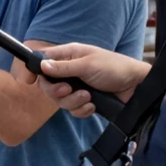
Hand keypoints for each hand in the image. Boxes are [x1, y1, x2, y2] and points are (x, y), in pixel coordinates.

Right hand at [11, 42, 148, 116]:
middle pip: (48, 85)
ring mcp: (77, 87)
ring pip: (60, 100)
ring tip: (87, 97)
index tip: (28, 81)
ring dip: (72, 101)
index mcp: (68, 56)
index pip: (42, 61)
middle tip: (68, 90)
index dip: (33, 71)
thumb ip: (63, 67)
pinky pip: (73, 109)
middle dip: (57, 91)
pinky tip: (93, 105)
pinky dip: (81, 109)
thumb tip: (41, 66)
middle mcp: (69, 71)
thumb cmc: (115, 68)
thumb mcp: (87, 65)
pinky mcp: (85, 100)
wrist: (138, 87)